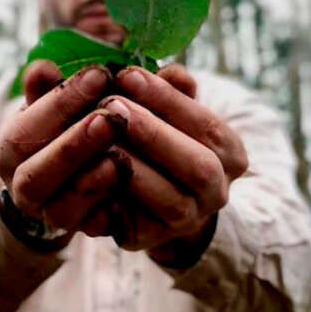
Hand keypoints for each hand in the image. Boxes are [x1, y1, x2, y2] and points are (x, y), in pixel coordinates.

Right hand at [0, 61, 125, 238]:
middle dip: (73, 146)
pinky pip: (91, 229)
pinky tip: (130, 187)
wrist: (66, 181)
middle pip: (35, 173)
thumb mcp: (58, 105)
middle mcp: (22, 185)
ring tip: (121, 157)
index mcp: (10, 149)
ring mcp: (48, 213)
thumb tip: (41, 67)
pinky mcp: (78, 231)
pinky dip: (110, 210)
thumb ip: (55, 88)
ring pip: (59, 208)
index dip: (60, 103)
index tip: (99, 75)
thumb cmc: (65, 129)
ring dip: (91, 182)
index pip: (24, 129)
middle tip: (110, 119)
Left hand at [91, 65, 247, 259]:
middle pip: (198, 165)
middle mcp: (216, 190)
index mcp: (227, 152)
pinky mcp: (149, 239)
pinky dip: (110, 201)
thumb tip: (172, 71)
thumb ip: (163, 90)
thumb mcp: (158, 110)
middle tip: (111, 105)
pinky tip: (84, 174)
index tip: (127, 75)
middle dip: (152, 133)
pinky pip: (133, 225)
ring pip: (170, 200)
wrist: (142, 198)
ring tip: (97, 138)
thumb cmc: (149, 137)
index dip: (167, 99)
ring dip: (133, 168)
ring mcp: (186, 220)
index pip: (206, 124)